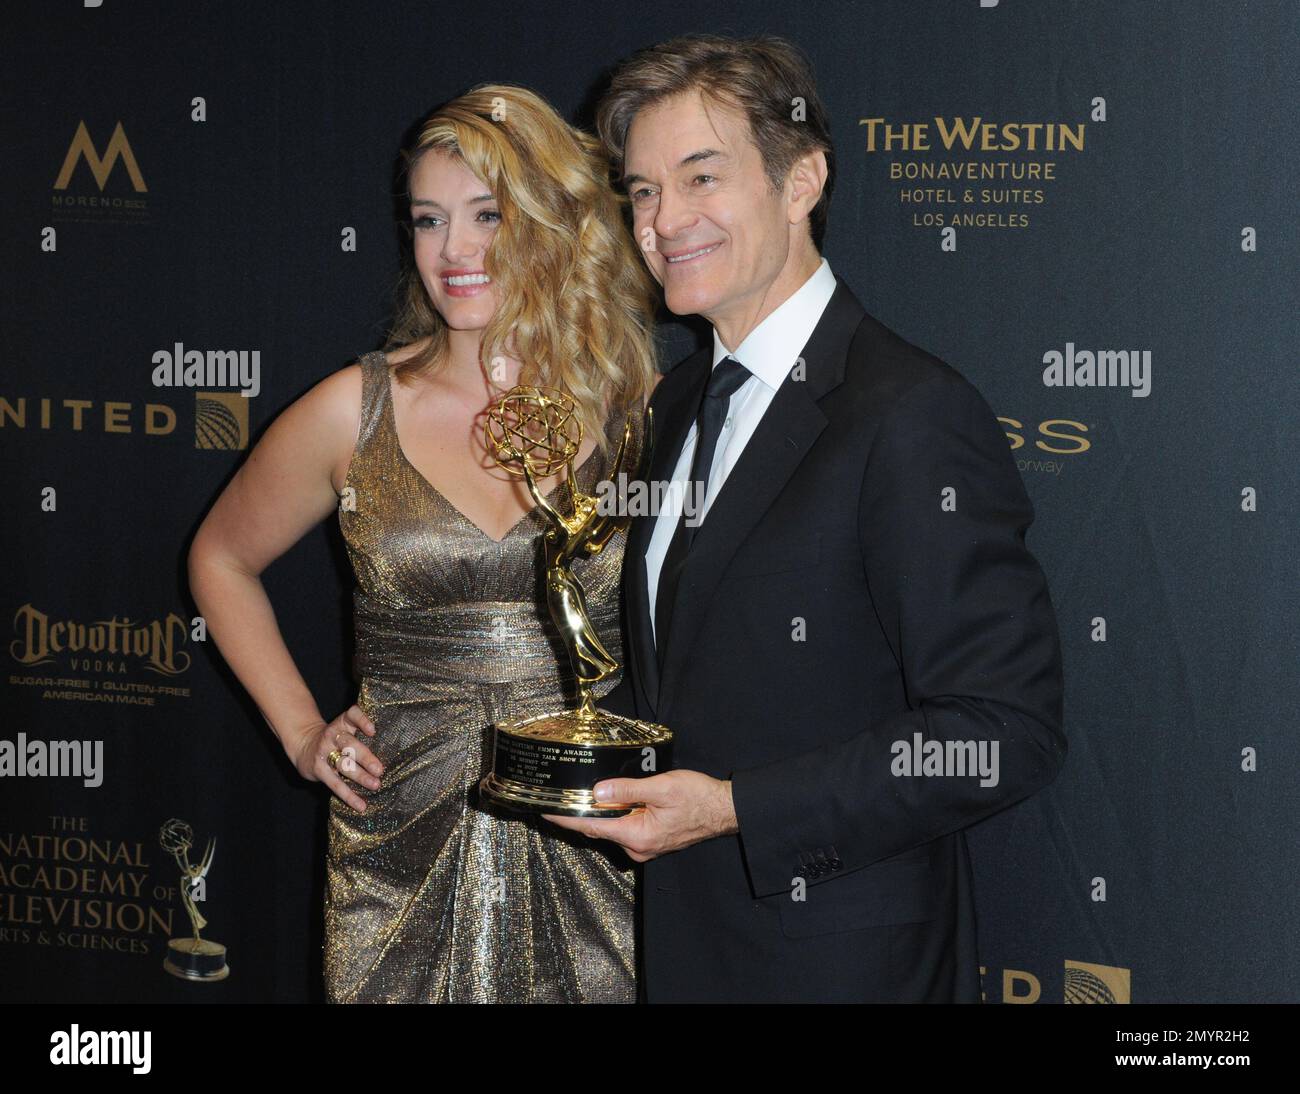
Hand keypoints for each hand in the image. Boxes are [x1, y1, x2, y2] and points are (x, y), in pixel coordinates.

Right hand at [290, 704, 383, 812]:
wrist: (303, 744)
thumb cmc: (335, 738)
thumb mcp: (345, 728)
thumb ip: (362, 734)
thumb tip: (394, 749)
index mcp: (343, 723)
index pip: (352, 715)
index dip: (362, 721)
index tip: (373, 731)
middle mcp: (332, 735)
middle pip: (349, 744)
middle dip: (365, 757)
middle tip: (380, 769)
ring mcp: (324, 752)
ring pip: (343, 765)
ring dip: (360, 776)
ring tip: (376, 785)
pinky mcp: (318, 769)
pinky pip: (335, 784)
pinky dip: (349, 796)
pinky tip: (361, 805)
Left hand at [543, 770, 736, 861]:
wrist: (725, 809)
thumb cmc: (698, 797)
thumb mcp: (661, 787)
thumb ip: (627, 790)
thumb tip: (598, 793)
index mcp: (637, 836)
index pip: (592, 827)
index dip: (566, 819)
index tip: (546, 813)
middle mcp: (638, 848)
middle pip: (600, 829)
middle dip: (581, 813)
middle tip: (561, 795)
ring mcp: (645, 847)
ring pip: (614, 828)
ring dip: (601, 812)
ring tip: (586, 793)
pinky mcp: (652, 841)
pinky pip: (627, 828)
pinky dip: (617, 815)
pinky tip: (614, 800)